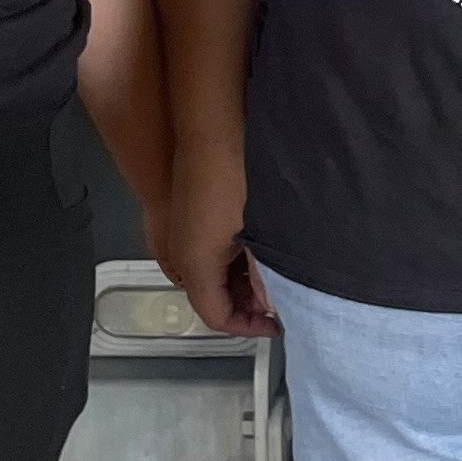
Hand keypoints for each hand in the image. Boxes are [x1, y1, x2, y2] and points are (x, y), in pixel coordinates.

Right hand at [156, 138, 275, 335]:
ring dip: (241, 284)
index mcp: (195, 265)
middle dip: (246, 306)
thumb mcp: (257, 237)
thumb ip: (263, 276)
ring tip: (275, 278)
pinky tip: (259, 251)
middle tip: (279, 302)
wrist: (212, 132)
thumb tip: (269, 303)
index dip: (247, 327)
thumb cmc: (234, 182)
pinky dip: (233, 263)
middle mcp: (181, 256)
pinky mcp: (189, 220)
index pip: (217, 317)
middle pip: (211, 299)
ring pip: (211, 277)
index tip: (276, 324)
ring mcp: (182, 237)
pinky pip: (209, 255)